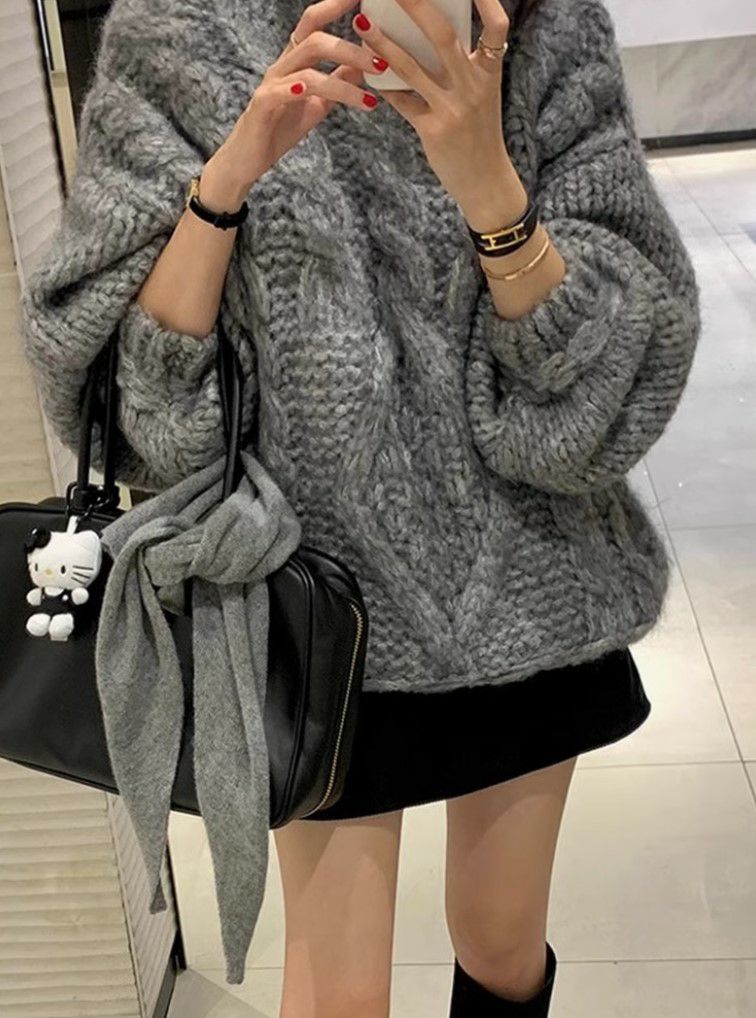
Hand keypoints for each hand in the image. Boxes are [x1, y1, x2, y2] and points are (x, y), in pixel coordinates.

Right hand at [208, 0, 388, 196]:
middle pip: (316, 40)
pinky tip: (310, 92)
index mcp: (295, 61)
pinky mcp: (262, 107)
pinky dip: (297, 89)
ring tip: (368, 101)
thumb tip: (366, 66)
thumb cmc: (280, 127)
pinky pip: (279, 92)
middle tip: (382, 64)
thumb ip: (339, 82)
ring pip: (308, 70)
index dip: (335, 6)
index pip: (314, 22)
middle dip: (352, 49)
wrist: (248, 158)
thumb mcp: (318, 103)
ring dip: (342, 84)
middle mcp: (283, 66)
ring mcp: (271, 85)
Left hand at [352, 0, 518, 213]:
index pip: (497, 26)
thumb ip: (465, 66)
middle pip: (443, 36)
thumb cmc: (480, 133)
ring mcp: (454, 108)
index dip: (486, 0)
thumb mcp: (483, 95)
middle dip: (415, 5)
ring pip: (412, 68)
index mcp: (490, 72)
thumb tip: (431, 31)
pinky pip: (402, 101)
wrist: (485, 181)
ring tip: (362, 24)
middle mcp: (474, 86)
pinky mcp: (434, 130)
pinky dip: (383, 84)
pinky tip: (366, 70)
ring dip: (383, 44)